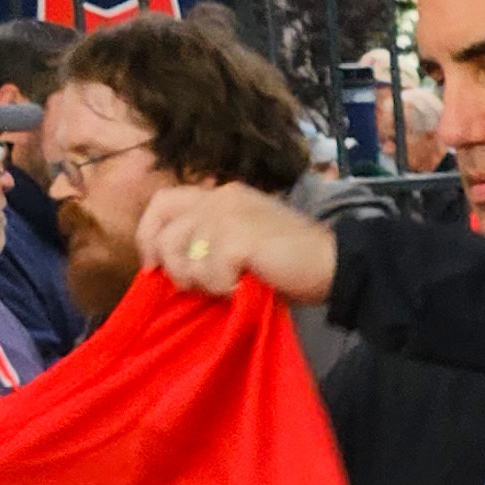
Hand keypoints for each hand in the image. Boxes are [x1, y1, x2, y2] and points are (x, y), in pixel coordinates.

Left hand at [136, 183, 336, 303]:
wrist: (335, 263)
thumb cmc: (291, 262)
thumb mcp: (243, 241)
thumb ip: (208, 241)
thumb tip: (168, 266)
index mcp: (221, 194)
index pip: (162, 202)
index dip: (149, 235)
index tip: (155, 265)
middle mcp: (220, 197)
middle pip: (166, 233)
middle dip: (175, 267)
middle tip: (200, 285)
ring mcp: (228, 214)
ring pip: (185, 258)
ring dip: (206, 283)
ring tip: (234, 285)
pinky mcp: (238, 237)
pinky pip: (210, 273)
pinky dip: (227, 289)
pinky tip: (249, 287)